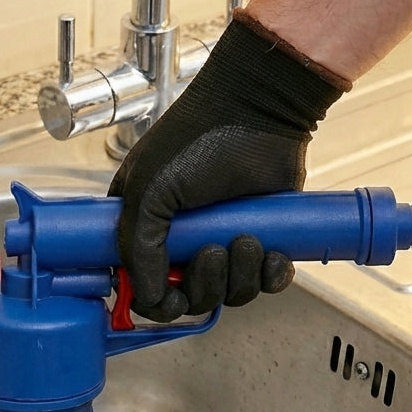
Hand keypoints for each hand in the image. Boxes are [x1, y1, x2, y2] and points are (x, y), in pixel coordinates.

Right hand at [108, 10, 348, 321]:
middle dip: (206, 285)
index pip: (146, 291)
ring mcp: (224, 242)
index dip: (159, 302)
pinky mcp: (264, 239)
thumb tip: (150, 298)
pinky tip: (273, 253)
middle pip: (192, 298)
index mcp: (146, 231)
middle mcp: (184, 242)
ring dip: (240, 276)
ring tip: (247, 239)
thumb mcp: (147, 193)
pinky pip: (267, 283)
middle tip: (214, 252)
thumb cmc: (195, 141)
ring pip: (231, 293)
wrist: (258, 109)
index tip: (173, 296)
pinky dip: (271, 276)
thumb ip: (138, 250)